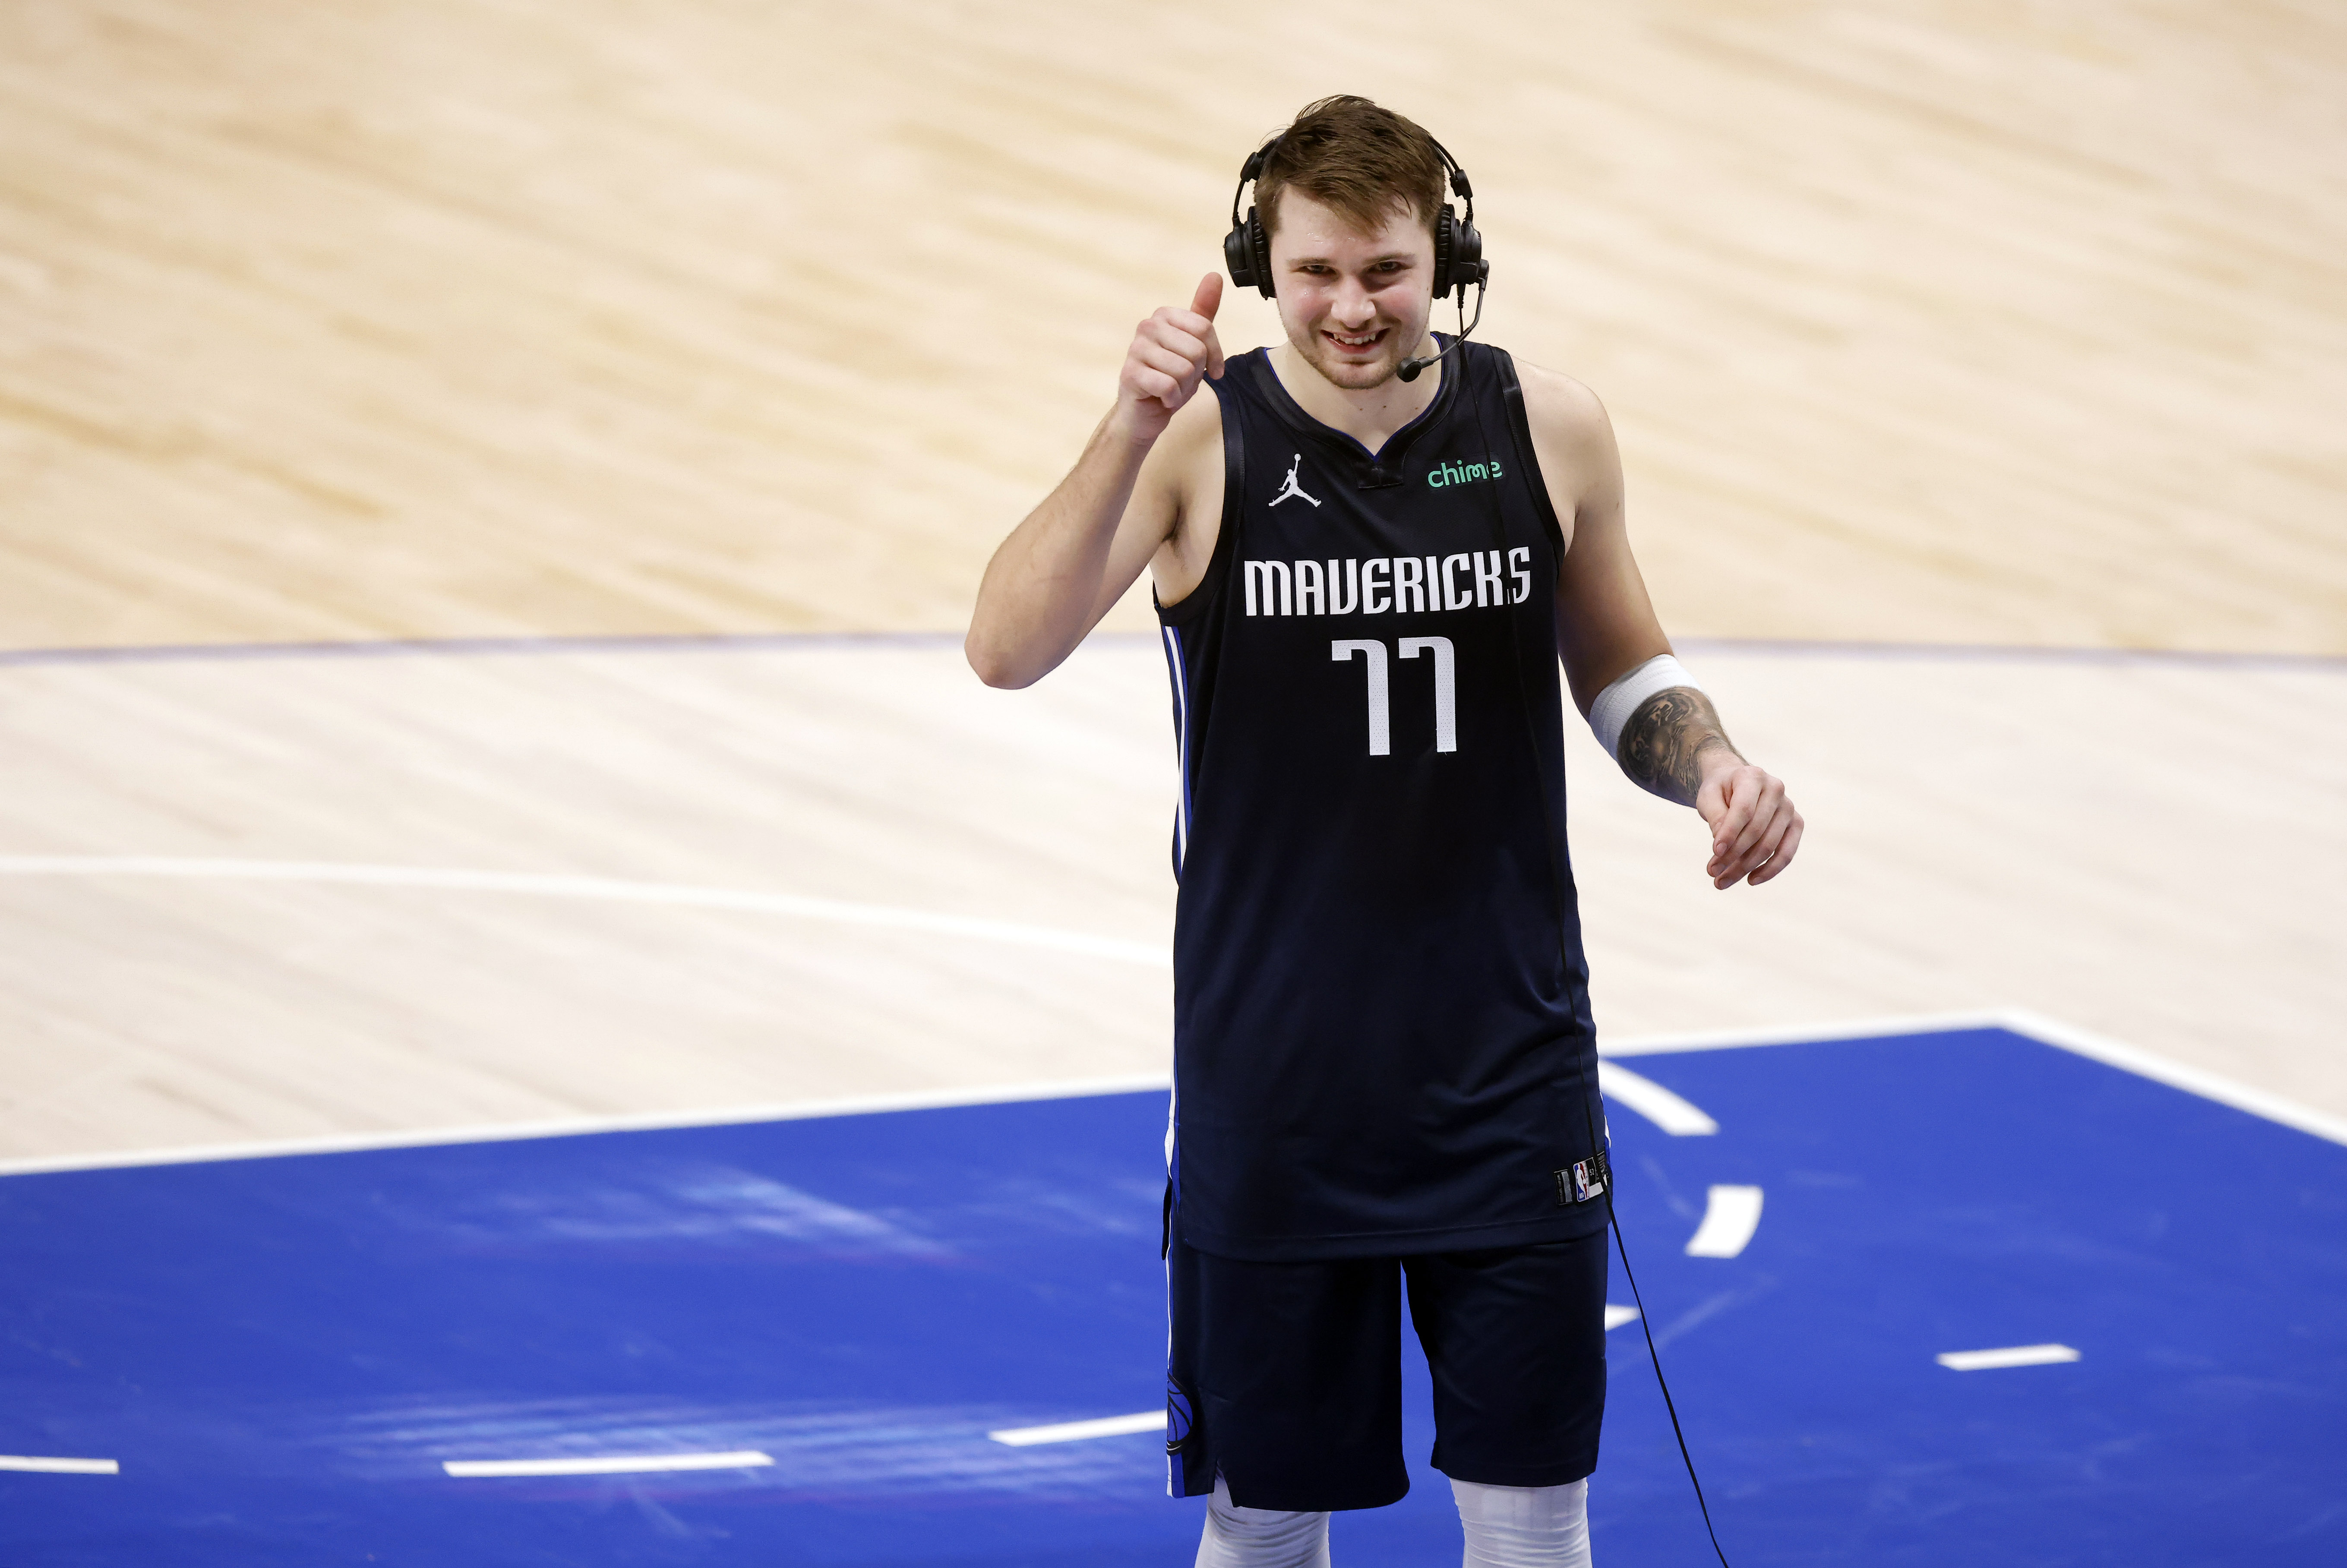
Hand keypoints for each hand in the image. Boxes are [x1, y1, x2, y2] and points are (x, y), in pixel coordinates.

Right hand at [1114, 273, 1224, 441]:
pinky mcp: (1130, 374)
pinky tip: (1161, 398)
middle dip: (1196, 373)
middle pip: (1197, 350)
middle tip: (1181, 380)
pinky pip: (1169, 386)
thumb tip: (1214, 275)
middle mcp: (1147, 326)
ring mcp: (1136, 349)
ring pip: (1184, 370)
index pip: (1205, 328)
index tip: (1211, 370)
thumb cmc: (1170, 378)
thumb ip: (1203, 314)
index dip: (1215, 355)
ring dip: (1184, 389)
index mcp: (1164, 315)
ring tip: (1170, 389)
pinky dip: (1171, 400)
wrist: (1144, 412)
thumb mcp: (1193, 346)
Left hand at [1695, 758, 1802, 888]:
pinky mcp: (1796, 824)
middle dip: (1732, 856)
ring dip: (1745, 868)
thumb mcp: (1708, 797)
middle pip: (1756, 831)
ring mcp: (1789, 807)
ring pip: (1770, 846)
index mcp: (1753, 776)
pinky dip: (1769, 870)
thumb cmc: (1720, 792)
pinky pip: (1787, 853)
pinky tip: (1750, 880)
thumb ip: (1715, 816)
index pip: (1744, 810)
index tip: (1714, 852)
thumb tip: (1723, 845)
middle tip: (1712, 872)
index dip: (1730, 833)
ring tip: (1721, 882)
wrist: (1736, 784)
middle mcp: (1776, 789)